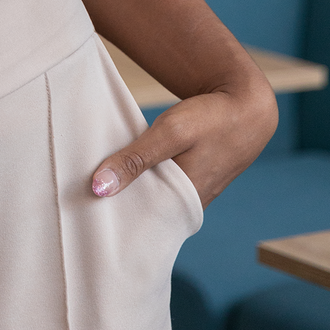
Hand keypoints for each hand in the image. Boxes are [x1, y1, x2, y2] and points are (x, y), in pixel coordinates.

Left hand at [92, 65, 277, 208]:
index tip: (83, 215)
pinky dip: (146, 178)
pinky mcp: (193, 177)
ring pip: (155, 197)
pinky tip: (124, 170)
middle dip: (120, 207)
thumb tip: (98, 188)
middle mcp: (190, 203)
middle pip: (147, 213)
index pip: (142, 225)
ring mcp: (194, 191)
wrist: (248, 104)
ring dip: (133, 190)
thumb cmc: (211, 117)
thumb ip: (136, 159)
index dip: (115, 221)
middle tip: (81, 200)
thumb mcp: (171, 132)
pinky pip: (164, 184)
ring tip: (97, 186)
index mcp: (185, 202)